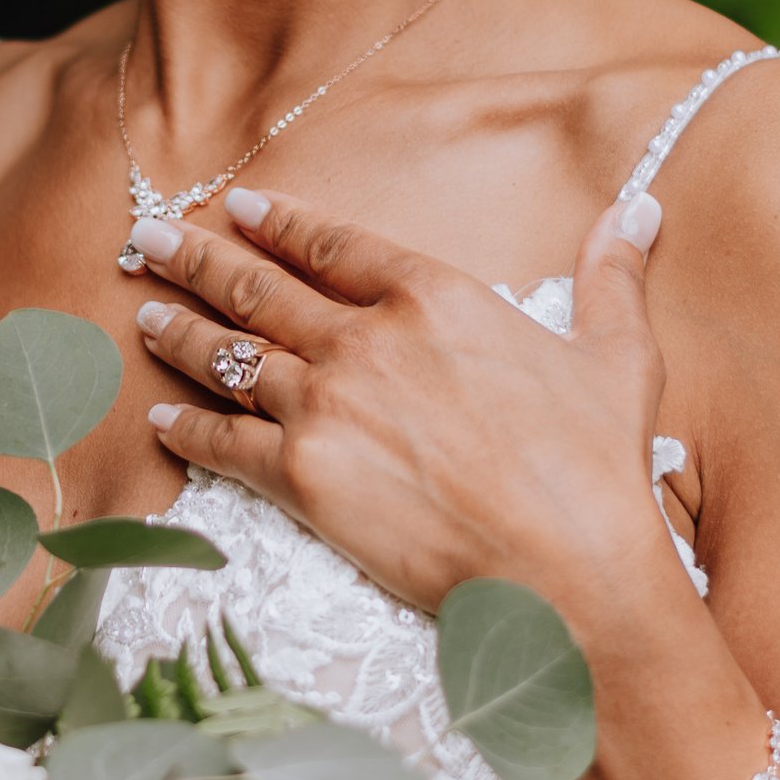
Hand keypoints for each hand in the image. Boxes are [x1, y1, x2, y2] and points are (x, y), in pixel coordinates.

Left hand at [133, 177, 693, 633]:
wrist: (566, 571)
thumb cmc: (596, 470)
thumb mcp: (617, 358)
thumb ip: (610, 279)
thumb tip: (636, 211)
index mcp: (435, 298)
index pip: (337, 246)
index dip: (283, 224)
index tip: (243, 208)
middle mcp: (367, 341)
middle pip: (261, 290)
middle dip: (196, 260)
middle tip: (147, 240)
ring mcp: (328, 407)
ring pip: (231, 357)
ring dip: (179, 333)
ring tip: (143, 312)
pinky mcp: (304, 478)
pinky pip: (226, 445)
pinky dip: (187, 430)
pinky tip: (160, 420)